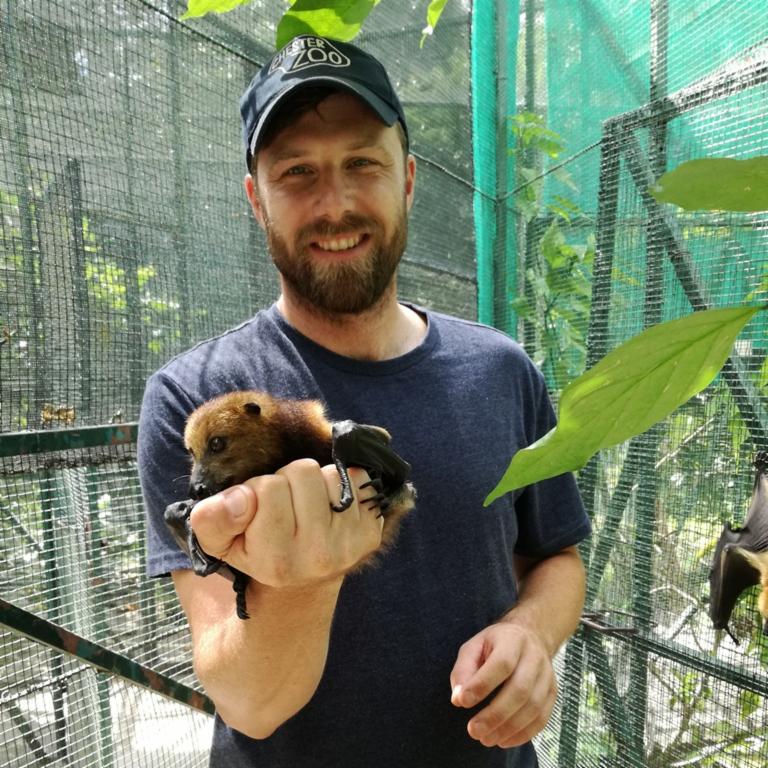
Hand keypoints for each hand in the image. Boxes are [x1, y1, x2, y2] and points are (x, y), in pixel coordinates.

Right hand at [188, 459, 383, 588]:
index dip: (258, 488)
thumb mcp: (218, 542)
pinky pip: (359, 480)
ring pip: (331, 473)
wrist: (298, 585)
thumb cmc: (256, 553)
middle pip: (303, 472)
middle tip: (284, 506)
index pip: (268, 487)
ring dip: (316, 482)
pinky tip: (329, 508)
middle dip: (289, 481)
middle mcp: (317, 557)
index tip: (258, 510)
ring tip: (306, 506)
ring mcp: (349, 546)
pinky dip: (343, 485)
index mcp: (276, 561)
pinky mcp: (371, 534)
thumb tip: (240, 497)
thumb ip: (212, 519)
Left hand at [449, 621, 556, 748]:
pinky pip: (542, 718)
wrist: (529, 637)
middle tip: (473, 730)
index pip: (501, 664)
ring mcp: (547, 675)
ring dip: (508, 728)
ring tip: (486, 739)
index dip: (482, 685)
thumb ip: (463, 670)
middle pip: (520, 689)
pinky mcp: (553, 692)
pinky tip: (503, 740)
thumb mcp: (474, 647)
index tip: (462, 702)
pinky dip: (523, 733)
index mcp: (512, 639)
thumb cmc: (495, 645)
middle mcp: (534, 656)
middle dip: (495, 714)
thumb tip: (458, 699)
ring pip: (533, 706)